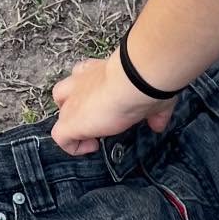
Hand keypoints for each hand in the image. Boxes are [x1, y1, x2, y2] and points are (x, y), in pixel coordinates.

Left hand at [51, 51, 175, 156]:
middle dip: (75, 109)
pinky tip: (92, 147)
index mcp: (99, 72)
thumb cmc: (145, 83)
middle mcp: (81, 82)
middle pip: (63, 94)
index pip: (84, 79)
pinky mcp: (70, 121)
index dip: (92, 95)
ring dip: (73, 128)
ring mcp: (73, 102)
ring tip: (92, 138)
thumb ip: (154, 112)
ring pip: (60, 114)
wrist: (134, 80)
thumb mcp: (152, 98)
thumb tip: (158, 124)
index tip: (109, 110)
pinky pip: (60, 138)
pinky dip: (73, 147)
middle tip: (96, 123)